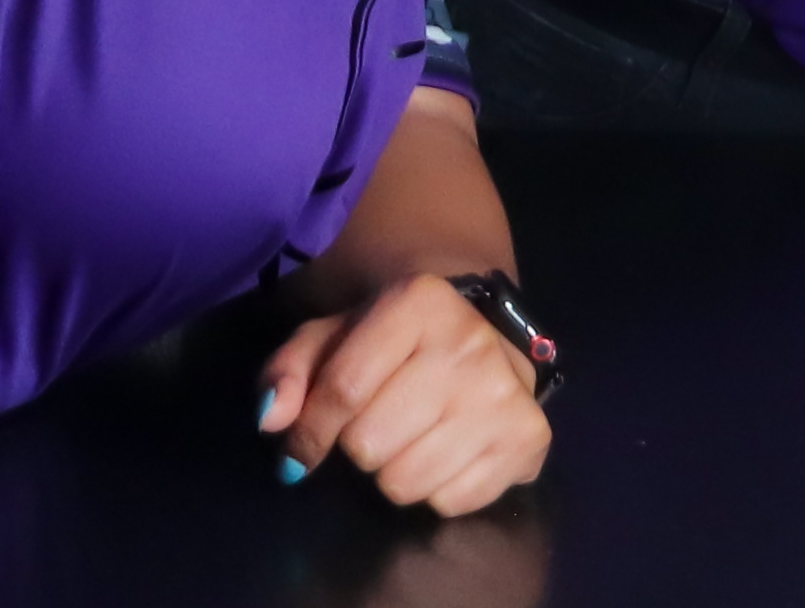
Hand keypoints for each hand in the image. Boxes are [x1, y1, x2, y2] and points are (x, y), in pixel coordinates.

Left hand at [257, 274, 550, 517]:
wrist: (482, 332)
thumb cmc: (390, 343)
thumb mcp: (330, 338)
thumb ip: (288, 371)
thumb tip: (273, 420)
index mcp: (420, 303)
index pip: (342, 391)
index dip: (309, 433)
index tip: (300, 449)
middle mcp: (470, 344)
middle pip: (370, 444)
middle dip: (359, 446)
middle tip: (376, 427)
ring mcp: (507, 393)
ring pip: (407, 482)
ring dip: (394, 472)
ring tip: (410, 441)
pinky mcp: (531, 437)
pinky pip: (452, 502)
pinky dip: (438, 490)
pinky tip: (447, 453)